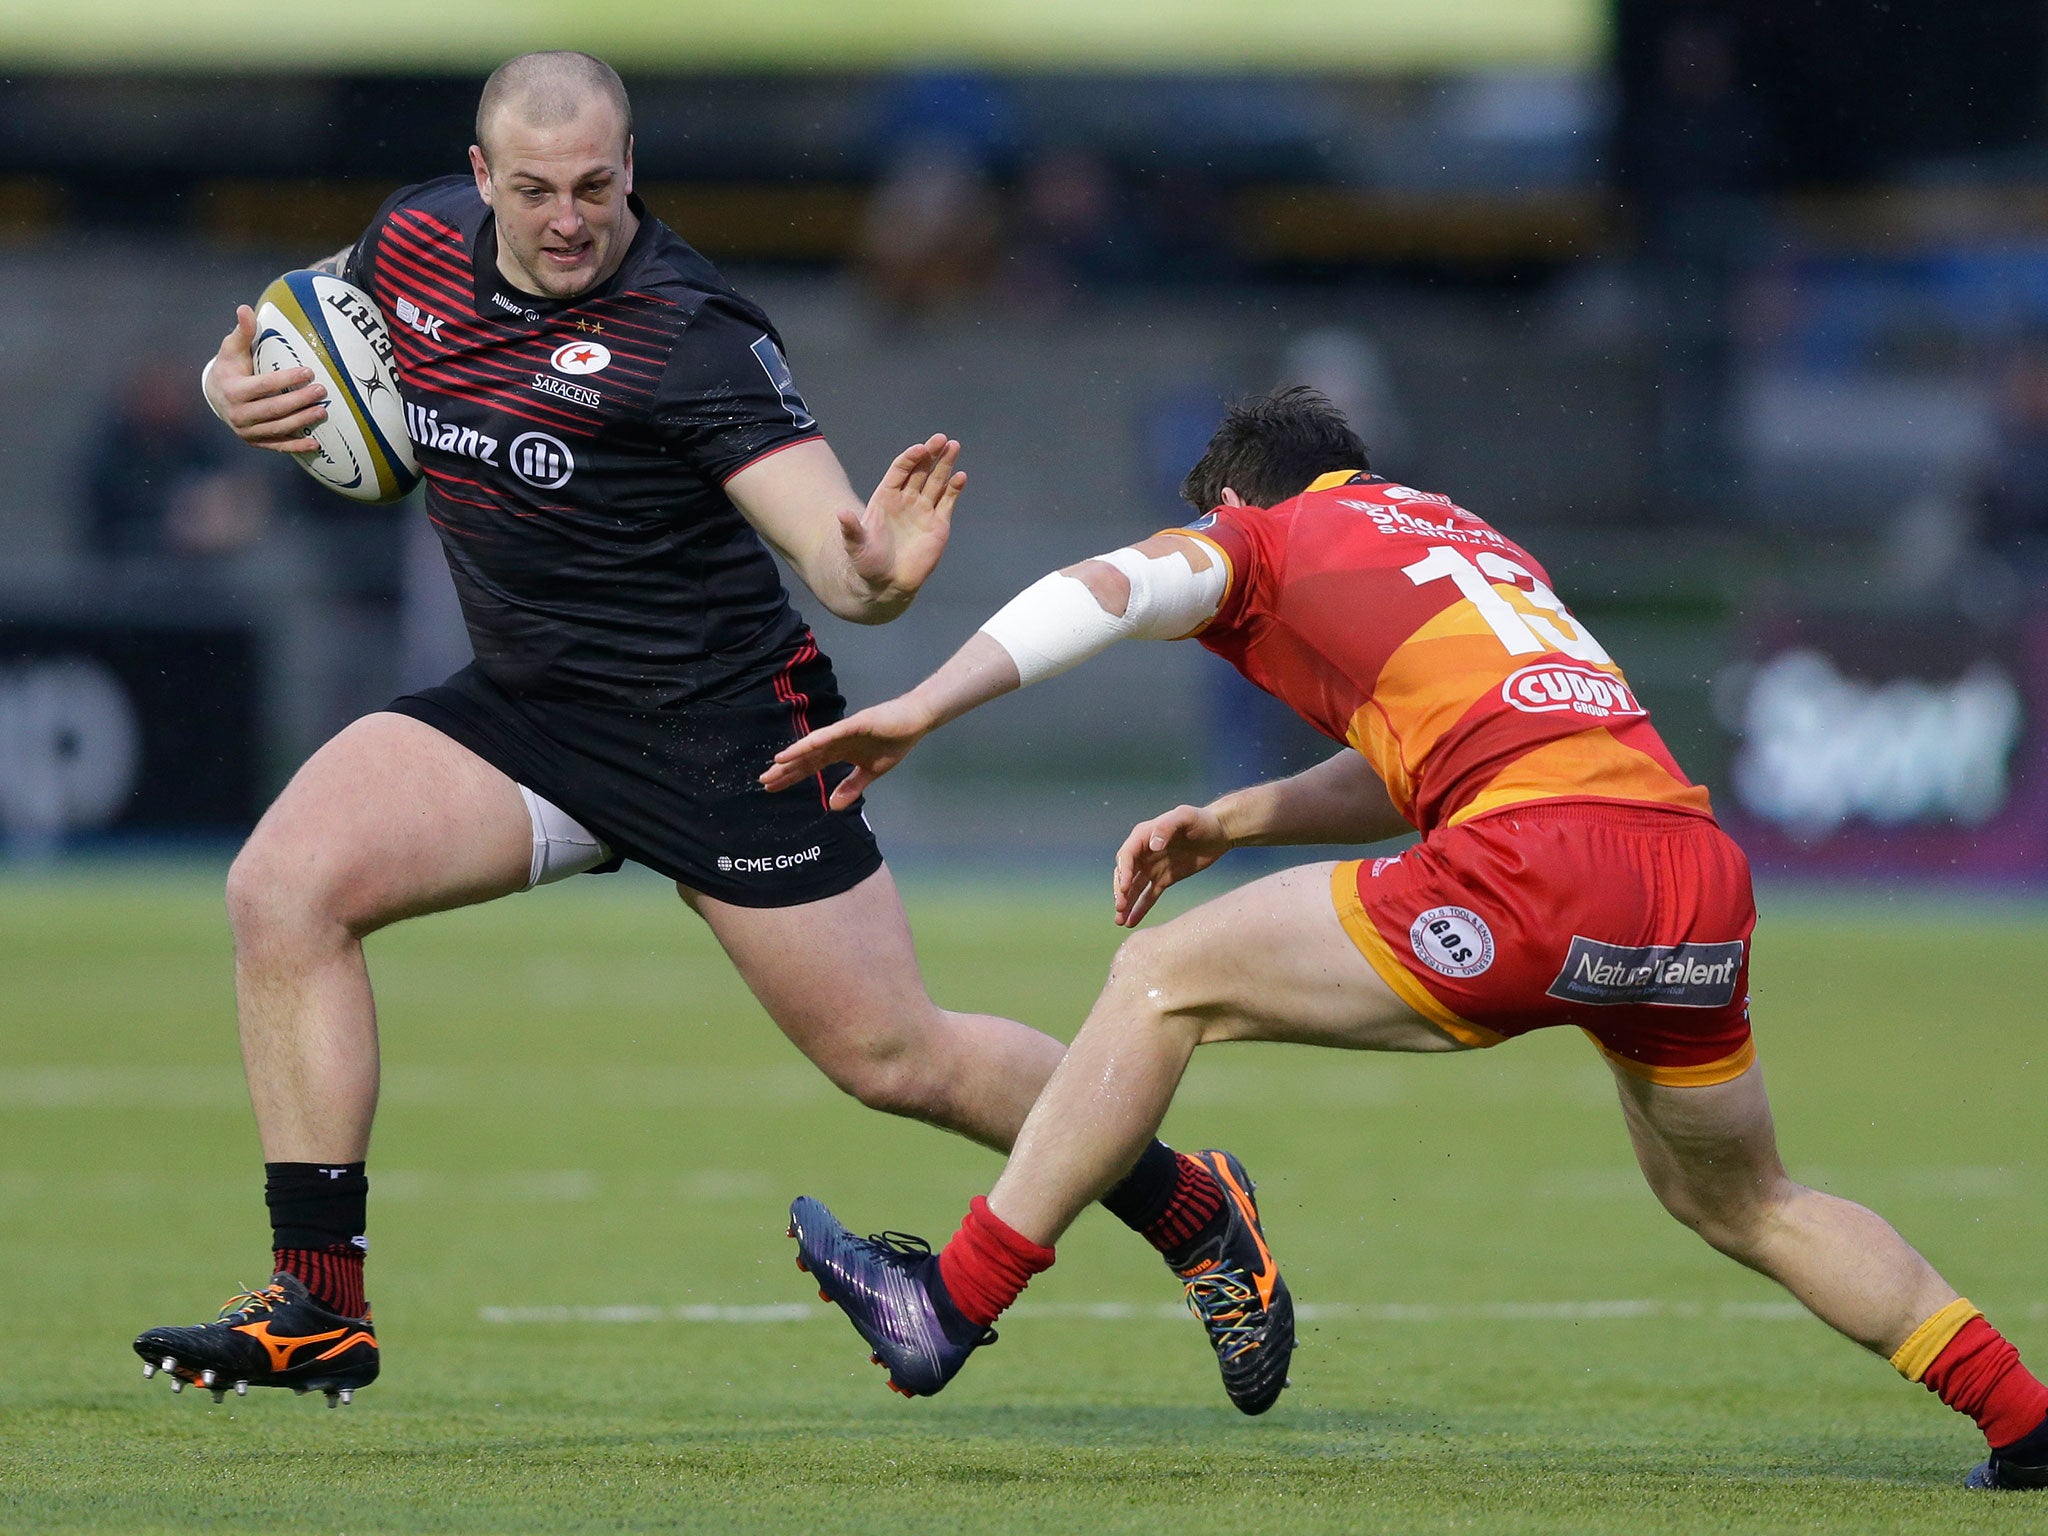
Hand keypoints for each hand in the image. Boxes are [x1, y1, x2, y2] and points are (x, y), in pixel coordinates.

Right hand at [207, 305, 328, 454]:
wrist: (215, 395)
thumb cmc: (230, 366)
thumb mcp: (232, 348)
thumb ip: (242, 331)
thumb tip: (245, 308)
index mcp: (233, 390)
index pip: (263, 386)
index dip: (286, 380)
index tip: (308, 371)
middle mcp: (238, 414)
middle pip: (274, 409)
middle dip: (299, 401)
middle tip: (322, 391)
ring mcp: (246, 431)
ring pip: (278, 428)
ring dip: (302, 422)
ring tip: (323, 412)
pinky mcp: (254, 441)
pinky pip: (277, 445)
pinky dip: (296, 446)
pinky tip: (315, 444)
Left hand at [761, 694, 934, 809]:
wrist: (916, 720)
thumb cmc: (894, 741)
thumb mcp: (871, 772)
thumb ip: (852, 787)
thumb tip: (832, 806)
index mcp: (839, 752)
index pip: (810, 766)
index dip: (791, 776)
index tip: (772, 788)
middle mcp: (836, 741)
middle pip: (806, 758)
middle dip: (785, 769)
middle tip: (763, 782)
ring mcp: (843, 731)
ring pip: (813, 746)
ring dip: (795, 755)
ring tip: (775, 765)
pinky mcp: (854, 724)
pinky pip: (830, 734)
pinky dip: (814, 741)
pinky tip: (799, 748)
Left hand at [839, 434, 964, 602]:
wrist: (887, 584)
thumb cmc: (868, 564)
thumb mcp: (855, 545)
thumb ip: (851, 529)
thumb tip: (840, 512)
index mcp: (886, 498)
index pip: (900, 471)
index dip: (910, 459)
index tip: (920, 450)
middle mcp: (906, 500)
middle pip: (920, 471)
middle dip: (931, 454)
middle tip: (941, 439)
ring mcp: (923, 511)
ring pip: (936, 482)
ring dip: (945, 465)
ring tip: (954, 446)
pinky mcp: (938, 524)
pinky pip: (947, 502)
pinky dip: (954, 489)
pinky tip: (960, 477)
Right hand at [1113, 804, 1232, 927]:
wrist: (1219, 832)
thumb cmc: (1202, 820)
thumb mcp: (1185, 816)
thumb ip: (1167, 827)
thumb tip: (1152, 845)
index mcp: (1144, 836)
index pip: (1127, 855)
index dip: (1123, 872)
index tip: (1124, 888)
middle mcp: (1144, 853)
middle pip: (1125, 874)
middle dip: (1120, 891)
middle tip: (1120, 907)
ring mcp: (1153, 867)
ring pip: (1134, 888)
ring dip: (1126, 903)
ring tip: (1119, 921)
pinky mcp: (1164, 879)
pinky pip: (1149, 896)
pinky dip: (1140, 908)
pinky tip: (1132, 922)